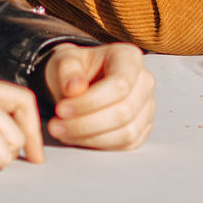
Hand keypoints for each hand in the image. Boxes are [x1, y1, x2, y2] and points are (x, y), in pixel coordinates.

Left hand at [37, 43, 155, 150]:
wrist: (78, 83)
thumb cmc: (74, 70)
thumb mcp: (64, 60)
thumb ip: (67, 69)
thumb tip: (74, 88)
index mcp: (130, 58)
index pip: (120, 84)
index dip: (90, 102)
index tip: (61, 109)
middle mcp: (145, 82)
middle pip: (124, 112)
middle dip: (85, 124)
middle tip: (55, 126)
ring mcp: (147, 107)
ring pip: (127, 133)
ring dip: (90, 138)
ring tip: (63, 132)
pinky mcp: (143, 128)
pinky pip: (126, 144)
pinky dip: (98, 145)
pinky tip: (77, 137)